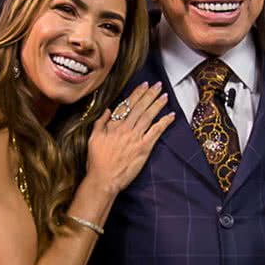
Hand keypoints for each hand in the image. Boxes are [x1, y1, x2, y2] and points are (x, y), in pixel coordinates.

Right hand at [85, 81, 174, 195]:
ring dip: (158, 104)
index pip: (127, 104)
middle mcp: (125, 128)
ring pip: (148, 116)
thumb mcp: (93, 138)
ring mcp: (135, 137)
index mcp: (113, 125)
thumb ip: (100, 122)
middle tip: (158, 85)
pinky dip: (164, 122)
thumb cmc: (96, 161)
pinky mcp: (144, 148)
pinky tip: (171, 115)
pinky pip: (156, 131)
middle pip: (140, 107)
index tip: (144, 85)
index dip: (137, 93)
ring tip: (165, 95)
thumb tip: (108, 110)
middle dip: (150, 94)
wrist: (103, 179)